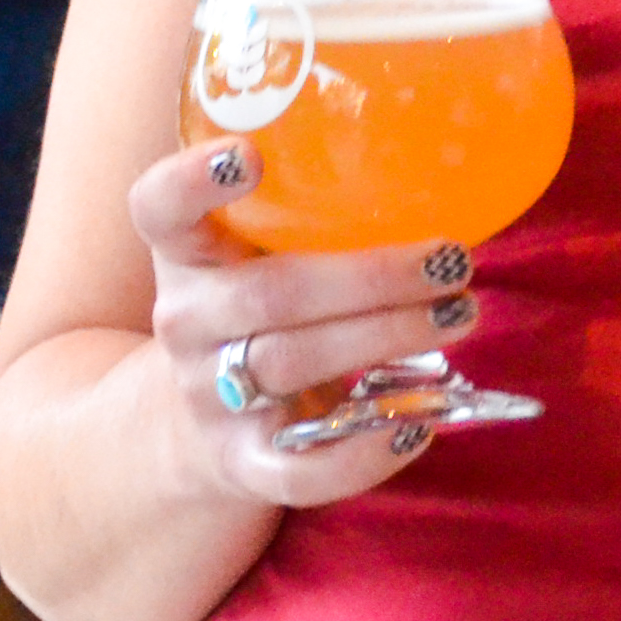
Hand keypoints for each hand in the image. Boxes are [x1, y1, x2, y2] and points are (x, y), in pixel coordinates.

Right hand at [126, 141, 465, 510]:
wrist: (201, 422)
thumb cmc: (262, 307)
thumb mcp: (258, 249)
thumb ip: (312, 208)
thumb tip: (443, 151)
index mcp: (187, 253)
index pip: (160, 208)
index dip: (192, 180)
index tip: (248, 155)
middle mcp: (186, 321)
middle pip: (271, 294)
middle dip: (371, 277)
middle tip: (452, 261)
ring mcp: (208, 395)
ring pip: (294, 364)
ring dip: (386, 338)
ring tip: (460, 313)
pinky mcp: (241, 463)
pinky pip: (298, 469)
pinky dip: (363, 453)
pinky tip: (421, 425)